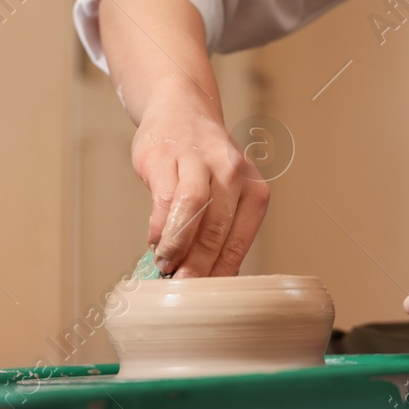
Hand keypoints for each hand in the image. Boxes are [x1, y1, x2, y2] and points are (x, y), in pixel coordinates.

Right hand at [130, 87, 268, 277]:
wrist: (181, 109)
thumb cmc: (204, 163)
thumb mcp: (224, 193)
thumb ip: (215, 231)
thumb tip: (201, 280)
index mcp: (253, 189)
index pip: (238, 241)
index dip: (221, 273)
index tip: (206, 299)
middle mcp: (233, 173)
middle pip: (217, 229)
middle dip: (198, 266)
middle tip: (182, 291)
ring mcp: (200, 162)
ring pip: (195, 210)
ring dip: (179, 245)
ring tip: (165, 268)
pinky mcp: (168, 157)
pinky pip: (165, 197)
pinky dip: (160, 225)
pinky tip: (155, 242)